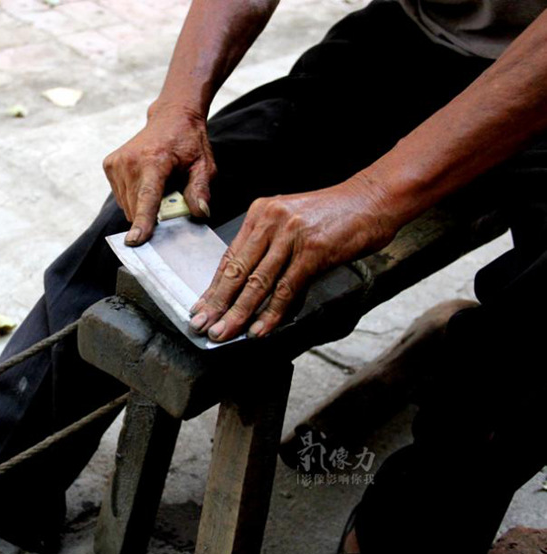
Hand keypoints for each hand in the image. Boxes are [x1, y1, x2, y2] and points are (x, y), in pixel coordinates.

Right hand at [103, 103, 214, 245]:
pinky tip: (145, 181)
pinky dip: (134, 197)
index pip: (147, 198)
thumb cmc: (188, 143)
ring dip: (142, 205)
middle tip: (168, 196)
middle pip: (136, 208)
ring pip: (127, 206)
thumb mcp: (204, 165)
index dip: (142, 221)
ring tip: (157, 184)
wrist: (171, 118)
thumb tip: (200, 213)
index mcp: (154, 161)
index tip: (134, 240)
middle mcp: (130, 161)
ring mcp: (116, 163)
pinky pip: (121, 198)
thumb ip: (200, 190)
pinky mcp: (109, 166)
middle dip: (152, 214)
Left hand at [189, 176, 395, 341]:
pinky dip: (272, 313)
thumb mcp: (292, 223)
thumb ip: (269, 250)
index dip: (213, 286)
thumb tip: (249, 291)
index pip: (229, 256)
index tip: (201, 307)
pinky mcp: (312, 250)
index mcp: (260, 213)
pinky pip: (286, 288)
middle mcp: (271, 220)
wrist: (372, 200)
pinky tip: (260, 329)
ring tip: (224, 333)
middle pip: (237, 270)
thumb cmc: (334, 216)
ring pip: (257, 282)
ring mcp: (291, 234)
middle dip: (217, 303)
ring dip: (239, 313)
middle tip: (202, 326)